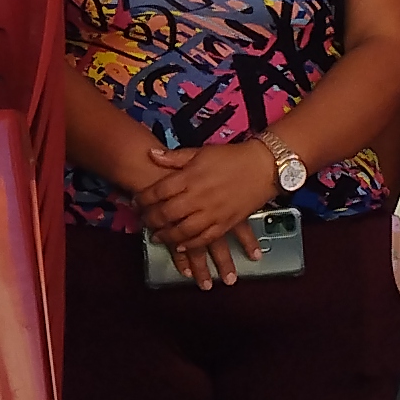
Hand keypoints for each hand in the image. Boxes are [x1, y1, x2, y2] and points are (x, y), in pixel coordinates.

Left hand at [136, 142, 282, 285]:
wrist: (263, 167)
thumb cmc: (231, 157)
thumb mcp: (201, 152)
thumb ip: (175, 157)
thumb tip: (150, 154)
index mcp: (191, 177)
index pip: (159, 191)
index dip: (144, 198)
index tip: (136, 202)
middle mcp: (199, 197)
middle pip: (167, 213)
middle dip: (151, 219)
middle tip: (143, 221)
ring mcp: (212, 213)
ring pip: (183, 230)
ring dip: (166, 236)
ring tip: (156, 237)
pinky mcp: (225, 224)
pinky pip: (204, 239)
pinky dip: (190, 245)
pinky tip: (180, 247)